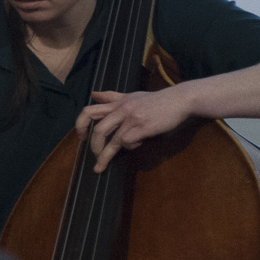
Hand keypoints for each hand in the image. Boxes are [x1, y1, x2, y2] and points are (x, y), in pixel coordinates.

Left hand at [75, 85, 192, 172]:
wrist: (180, 99)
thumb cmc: (156, 100)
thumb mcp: (131, 95)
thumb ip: (112, 97)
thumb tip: (93, 94)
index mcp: (117, 103)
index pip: (89, 111)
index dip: (80, 126)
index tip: (81, 138)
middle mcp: (122, 109)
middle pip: (98, 130)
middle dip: (93, 147)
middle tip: (94, 157)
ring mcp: (132, 118)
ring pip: (113, 140)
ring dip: (105, 155)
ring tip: (101, 166)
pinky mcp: (144, 127)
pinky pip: (128, 142)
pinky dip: (130, 147)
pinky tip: (138, 143)